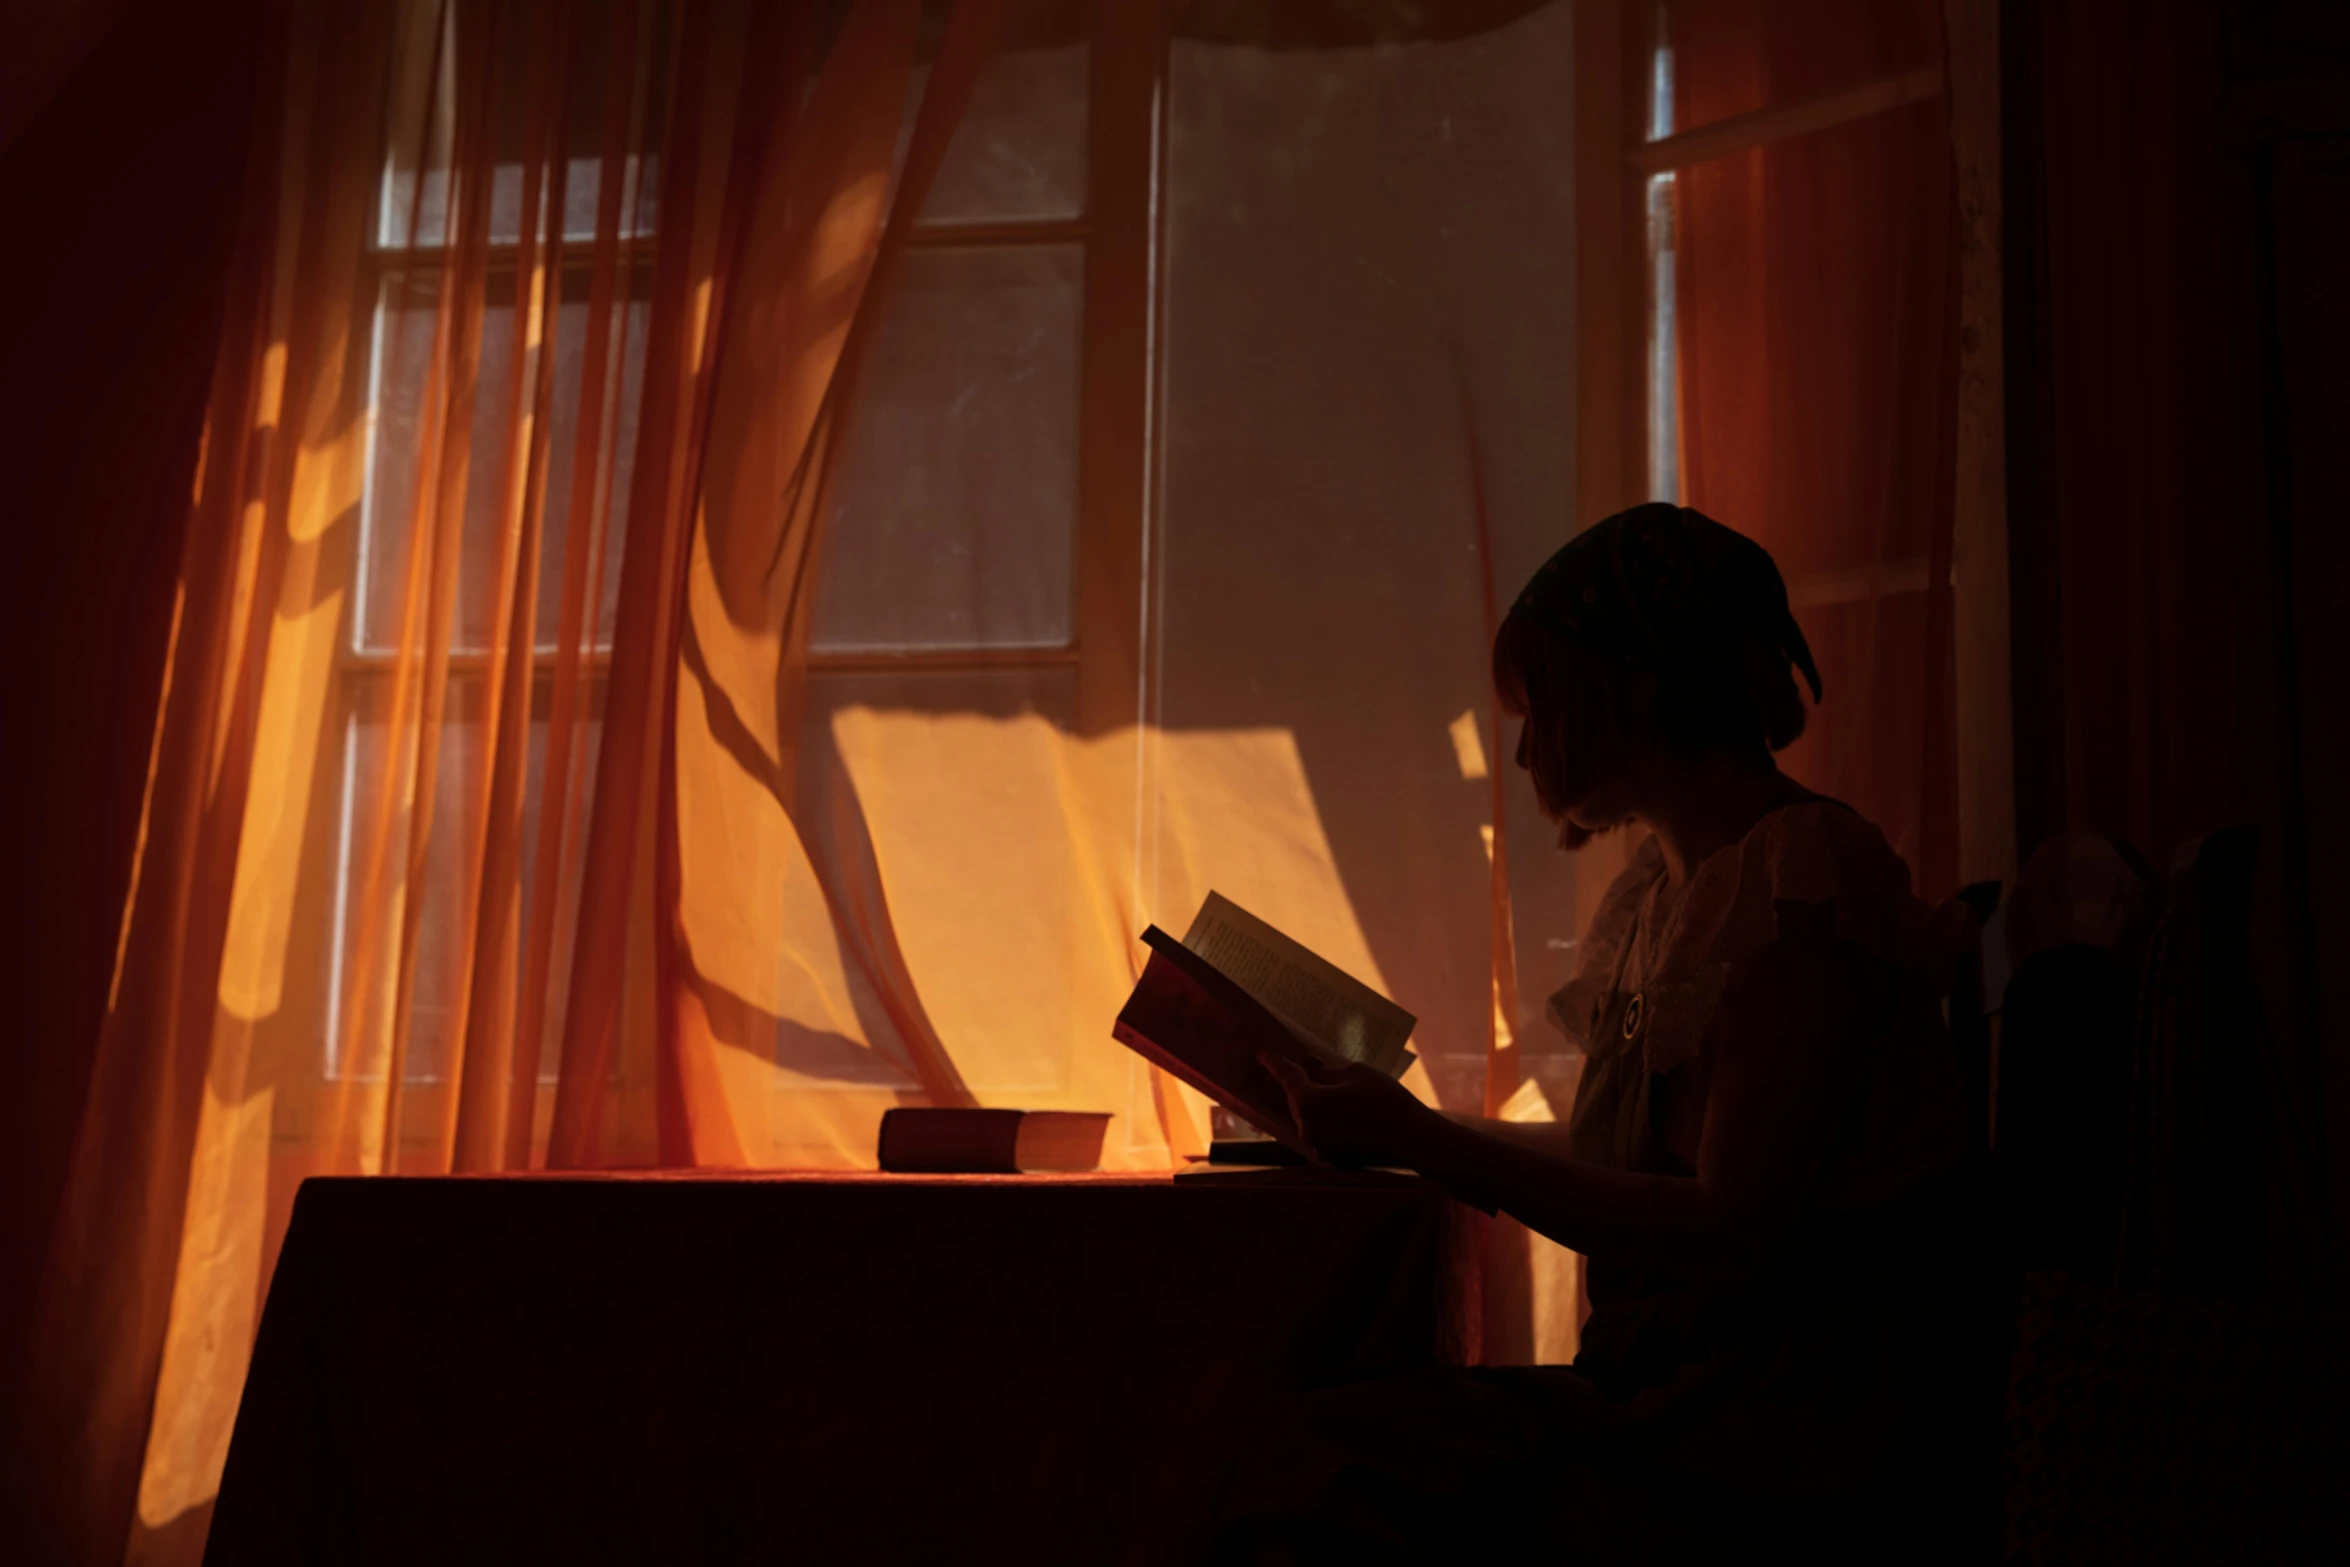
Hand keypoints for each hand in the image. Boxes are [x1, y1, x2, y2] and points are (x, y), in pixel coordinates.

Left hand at [1258, 1051, 1432, 1167]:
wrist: (1413, 1139)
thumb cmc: (1385, 1100)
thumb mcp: (1355, 1073)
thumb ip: (1325, 1070)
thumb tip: (1309, 1066)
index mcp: (1309, 1104)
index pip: (1287, 1077)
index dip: (1274, 1063)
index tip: (1261, 1054)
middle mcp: (1307, 1128)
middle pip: (1296, 1100)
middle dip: (1300, 1083)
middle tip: (1307, 1066)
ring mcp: (1318, 1147)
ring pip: (1308, 1117)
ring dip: (1314, 1103)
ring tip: (1330, 1089)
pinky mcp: (1331, 1158)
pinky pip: (1320, 1132)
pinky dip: (1325, 1119)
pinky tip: (1342, 1111)